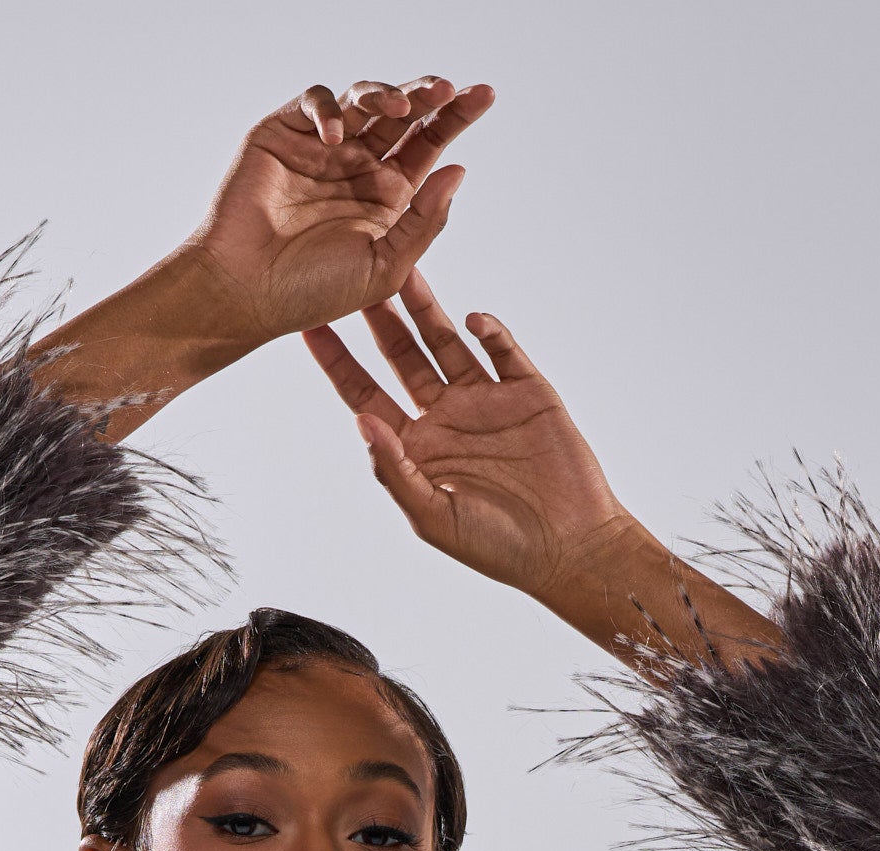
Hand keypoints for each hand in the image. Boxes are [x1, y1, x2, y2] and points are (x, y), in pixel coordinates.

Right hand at [189, 79, 494, 345]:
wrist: (246, 293)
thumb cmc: (311, 293)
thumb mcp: (385, 268)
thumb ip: (424, 222)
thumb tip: (459, 169)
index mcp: (387, 196)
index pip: (429, 145)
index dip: (456, 118)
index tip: (484, 95)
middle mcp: (358, 166)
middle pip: (403, 115)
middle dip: (429, 96)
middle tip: (448, 89)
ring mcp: (321, 147)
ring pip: (363, 100)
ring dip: (386, 94)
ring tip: (401, 107)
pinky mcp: (284, 133)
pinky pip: (314, 102)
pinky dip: (329, 109)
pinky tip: (336, 135)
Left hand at [301, 275, 627, 603]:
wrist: (569, 549)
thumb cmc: (498, 547)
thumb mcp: (434, 517)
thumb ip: (395, 471)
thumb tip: (362, 423)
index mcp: (417, 449)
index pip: (366, 396)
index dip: (338, 363)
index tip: (310, 328)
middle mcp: (446, 418)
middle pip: (402, 357)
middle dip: (379, 319)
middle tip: (356, 274)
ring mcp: (486, 400)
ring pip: (447, 342)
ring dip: (427, 309)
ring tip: (406, 271)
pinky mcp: (527, 391)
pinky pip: (503, 351)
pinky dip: (489, 331)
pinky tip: (473, 320)